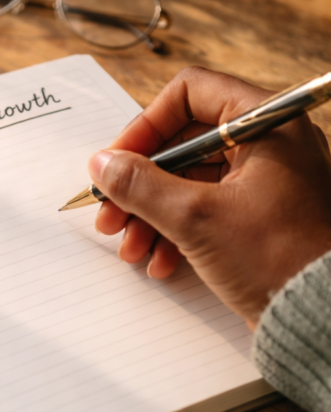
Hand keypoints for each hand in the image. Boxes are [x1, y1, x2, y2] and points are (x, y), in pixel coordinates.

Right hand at [89, 66, 330, 329]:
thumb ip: (141, 186)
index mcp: (267, 123)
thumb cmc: (280, 258)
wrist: (323, 317)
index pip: (191, 94)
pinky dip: (177, 232)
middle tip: (112, 213)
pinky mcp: (261, 218)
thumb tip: (102, 164)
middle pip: (184, 143)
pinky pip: (207, 210)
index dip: (146, 125)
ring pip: (191, 181)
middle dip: (141, 183)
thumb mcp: (197, 218)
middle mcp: (270, 144)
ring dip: (152, 213)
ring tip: (131, 247)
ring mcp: (267, 182)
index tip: (117, 161)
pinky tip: (160, 262)